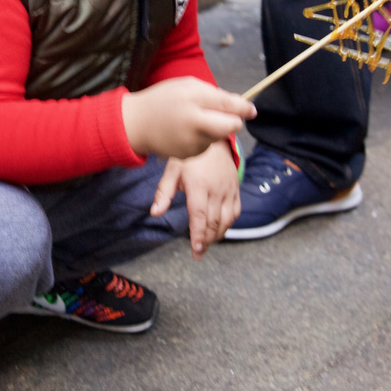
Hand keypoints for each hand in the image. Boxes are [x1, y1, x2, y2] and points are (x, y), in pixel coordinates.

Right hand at [122, 76, 254, 159]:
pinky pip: (206, 145)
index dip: (244, 108)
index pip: (230, 108)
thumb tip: (244, 107)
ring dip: (215, 128)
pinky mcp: (189, 156)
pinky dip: (203, 137)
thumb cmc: (165, 99)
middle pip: (230, 127)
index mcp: (195, 104)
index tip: (251, 109)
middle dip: (232, 120)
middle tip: (223, 113)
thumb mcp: (189, 86)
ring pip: (218, 136)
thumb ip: (217, 95)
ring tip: (195, 119)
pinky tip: (187, 131)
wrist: (136, 124)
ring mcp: (192, 144)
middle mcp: (195, 126)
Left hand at [151, 142, 240, 258]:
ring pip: (227, 220)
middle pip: (214, 222)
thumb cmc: (190, 155)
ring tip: (207, 244)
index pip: (200, 216)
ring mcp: (228, 189)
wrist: (213, 138)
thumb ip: (164, 192)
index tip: (195, 250)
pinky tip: (219, 230)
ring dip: (218, 235)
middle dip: (207, 241)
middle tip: (198, 253)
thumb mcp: (172, 169)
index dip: (198, 235)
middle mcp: (216, 189)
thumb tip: (155, 212)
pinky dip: (228, 224)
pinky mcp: (236, 189)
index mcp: (199, 185)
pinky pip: (236, 212)